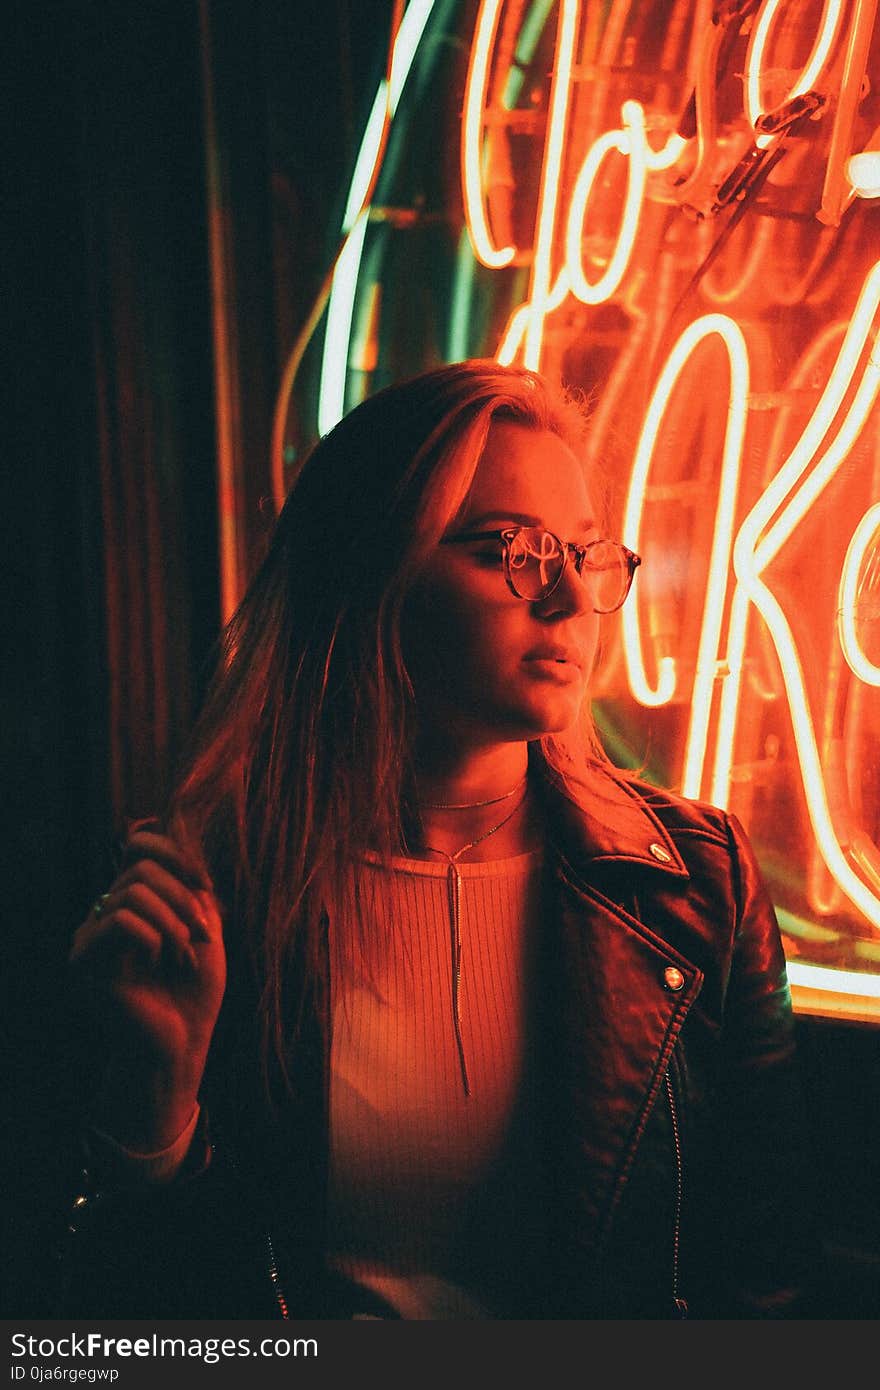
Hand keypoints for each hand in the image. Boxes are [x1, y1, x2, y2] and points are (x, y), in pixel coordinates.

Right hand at [69, 827, 226, 1149]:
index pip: (138, 844)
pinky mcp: (85, 961)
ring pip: (133, 890)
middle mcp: (106, 913)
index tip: (206, 884)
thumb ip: (192, 886)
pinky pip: (121, 919)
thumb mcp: (204, 928)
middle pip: (141, 867)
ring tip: (186, 955)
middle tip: (205, 934)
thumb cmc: (194, 993)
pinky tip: (160, 964)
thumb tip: (181, 835)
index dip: (175, 851)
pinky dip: (154, 937)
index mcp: (133, 902)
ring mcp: (92, 936)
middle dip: (184, 897)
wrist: (181, 1046)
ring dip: (173, 921)